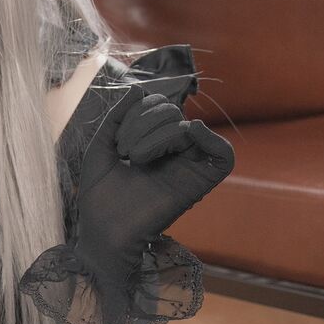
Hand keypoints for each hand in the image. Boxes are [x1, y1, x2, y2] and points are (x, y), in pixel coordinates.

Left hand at [73, 83, 234, 259]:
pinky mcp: (198, 185)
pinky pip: (224, 157)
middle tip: (126, 153)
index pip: (158, 106)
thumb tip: (138, 90)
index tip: (117, 143)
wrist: (102, 233)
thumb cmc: (99, 197)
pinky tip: (190, 132)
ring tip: (136, 159)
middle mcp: (173, 154)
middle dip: (144, 124)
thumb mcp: (101, 148)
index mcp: (153, 144)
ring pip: (188, 127)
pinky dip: (212, 139)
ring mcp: (187, 168)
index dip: (137, 112)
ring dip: (158, 135)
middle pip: (173, 113)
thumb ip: (117, 118)